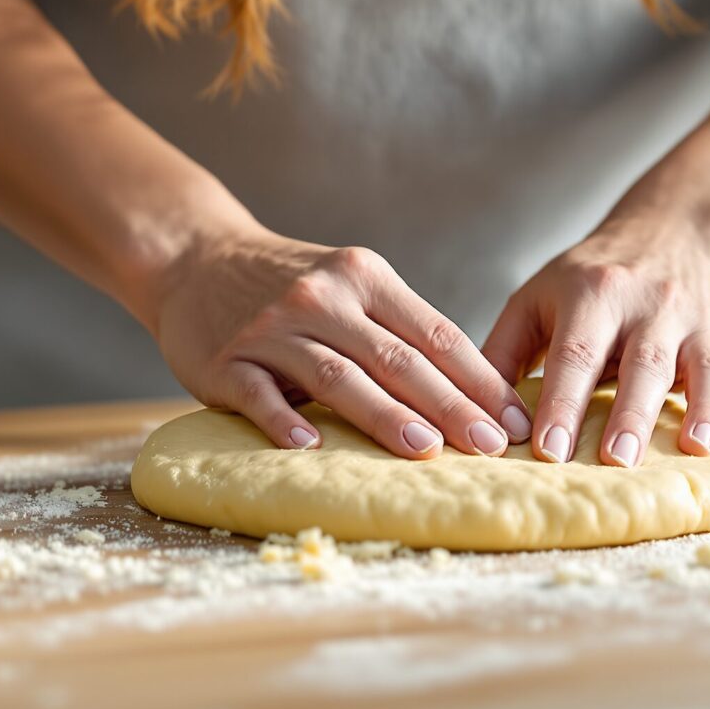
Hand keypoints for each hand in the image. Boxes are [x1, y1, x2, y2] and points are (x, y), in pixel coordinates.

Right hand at [151, 226, 530, 458]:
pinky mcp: (227, 361)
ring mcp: (273, 329)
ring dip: (385, 415)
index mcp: (365, 277)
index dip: (480, 380)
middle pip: (398, 359)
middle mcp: (323, 297)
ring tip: (426, 450)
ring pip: (340, 376)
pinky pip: (261, 395)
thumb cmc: (289, 285)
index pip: (435, 334)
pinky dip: (285, 421)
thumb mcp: (349, 285)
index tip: (515, 420)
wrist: (194, 258)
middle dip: (452, 406)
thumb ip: (398, 329)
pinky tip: (310, 448)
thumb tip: (475, 395)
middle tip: (491, 447)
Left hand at [481, 207, 709, 465]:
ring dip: (700, 409)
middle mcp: (650, 303)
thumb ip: (505, 351)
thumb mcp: (540, 295)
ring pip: (702, 368)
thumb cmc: (594, 277)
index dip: (561, 402)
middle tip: (616, 461)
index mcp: (593, 293)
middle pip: (643, 362)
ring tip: (691, 450)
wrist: (680, 230)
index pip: (575, 351)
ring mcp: (697, 320)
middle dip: (630, 413)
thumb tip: (475, 416)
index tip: (547, 450)